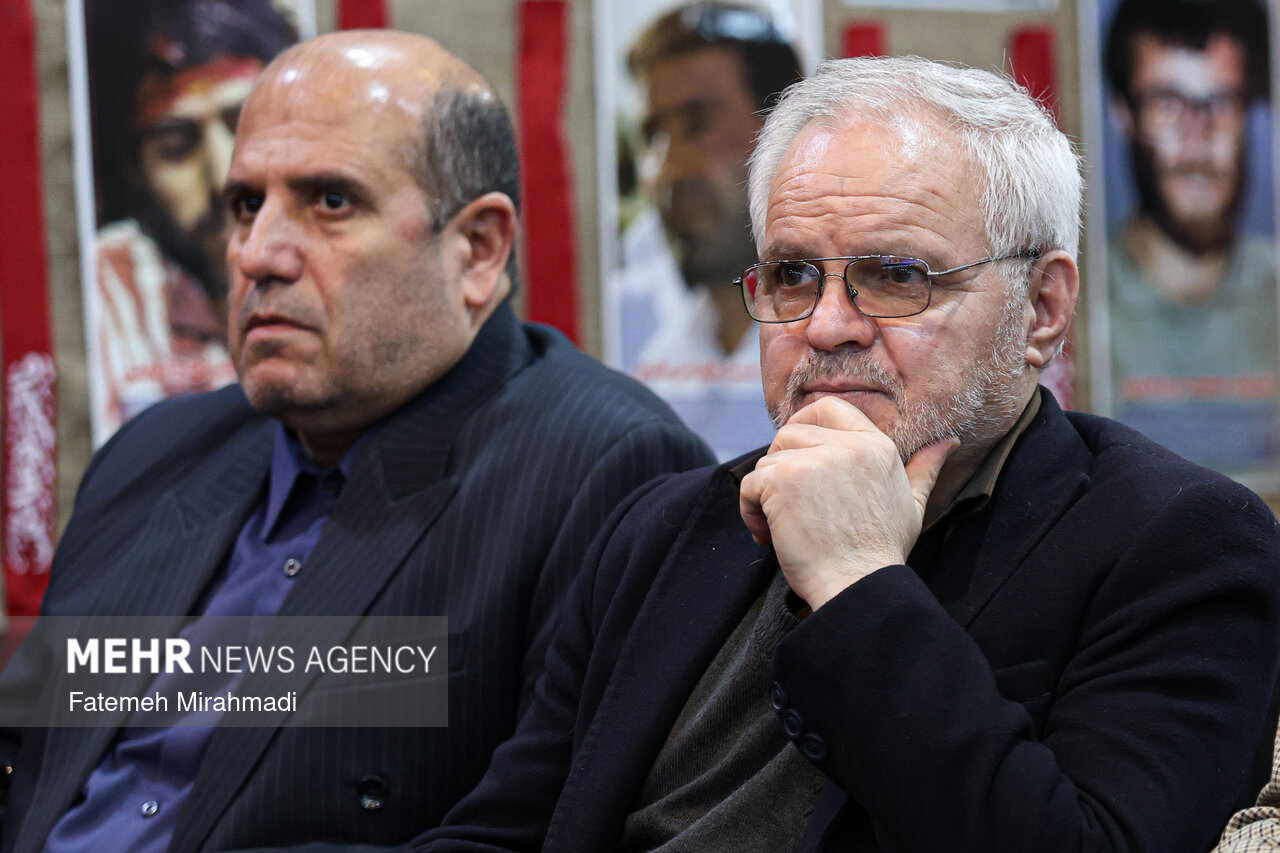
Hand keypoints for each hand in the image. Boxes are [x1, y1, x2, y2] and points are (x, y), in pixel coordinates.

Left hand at [739, 396, 957, 609]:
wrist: (858, 585)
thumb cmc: (882, 552)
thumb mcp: (914, 504)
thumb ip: (926, 468)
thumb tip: (949, 441)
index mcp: (875, 446)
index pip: (827, 408)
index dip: (804, 425)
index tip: (797, 456)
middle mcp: (846, 446)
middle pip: (789, 433)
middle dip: (780, 464)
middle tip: (788, 501)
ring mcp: (813, 461)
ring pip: (768, 461)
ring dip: (765, 494)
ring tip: (781, 526)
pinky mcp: (783, 481)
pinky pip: (751, 483)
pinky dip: (750, 509)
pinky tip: (767, 535)